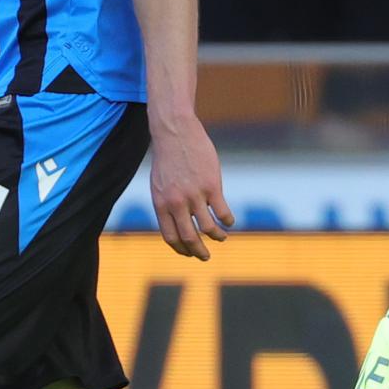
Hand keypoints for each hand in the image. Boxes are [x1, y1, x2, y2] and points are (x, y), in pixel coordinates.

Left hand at [148, 114, 232, 260]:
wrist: (175, 132)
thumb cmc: (167, 158)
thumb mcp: (159, 184)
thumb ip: (166, 204)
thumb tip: (175, 223)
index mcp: (161, 204)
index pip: (170, 237)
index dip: (181, 250)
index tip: (189, 253)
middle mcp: (177, 203)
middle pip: (190, 238)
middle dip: (199, 252)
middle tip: (206, 257)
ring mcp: (195, 195)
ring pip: (208, 228)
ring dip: (217, 237)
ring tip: (222, 238)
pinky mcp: (212, 186)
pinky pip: (222, 212)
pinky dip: (227, 221)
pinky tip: (229, 221)